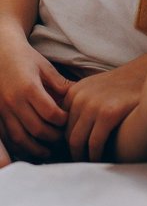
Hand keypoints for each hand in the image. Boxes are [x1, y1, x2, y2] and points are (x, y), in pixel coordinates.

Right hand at [0, 41, 69, 160]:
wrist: (0, 54)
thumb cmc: (25, 58)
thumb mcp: (45, 67)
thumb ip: (60, 84)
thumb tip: (80, 96)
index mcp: (29, 87)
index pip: (49, 113)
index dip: (62, 120)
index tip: (69, 120)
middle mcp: (14, 101)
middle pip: (36, 129)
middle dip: (52, 137)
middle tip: (63, 138)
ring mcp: (3, 111)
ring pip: (20, 139)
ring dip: (36, 149)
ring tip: (49, 151)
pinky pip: (8, 138)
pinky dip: (20, 147)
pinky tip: (31, 149)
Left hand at [63, 53, 146, 160]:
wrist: (146, 74)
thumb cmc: (122, 86)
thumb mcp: (94, 88)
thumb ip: (80, 104)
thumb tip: (66, 132)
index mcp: (74, 92)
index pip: (61, 125)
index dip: (66, 140)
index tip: (74, 150)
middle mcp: (80, 97)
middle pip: (67, 135)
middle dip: (73, 151)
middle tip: (80, 162)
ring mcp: (93, 105)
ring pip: (77, 142)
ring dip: (82, 157)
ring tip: (89, 164)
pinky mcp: (108, 113)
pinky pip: (94, 144)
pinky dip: (95, 156)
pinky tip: (100, 160)